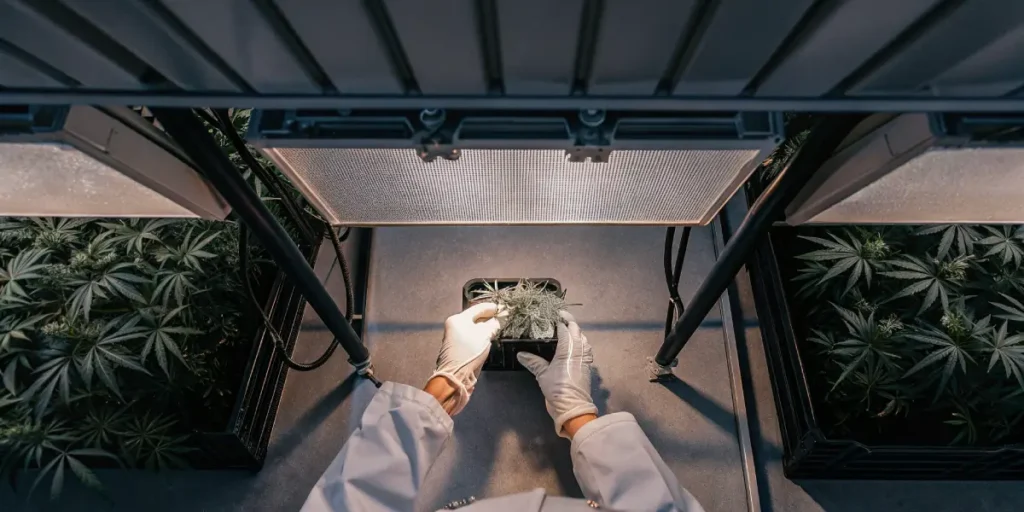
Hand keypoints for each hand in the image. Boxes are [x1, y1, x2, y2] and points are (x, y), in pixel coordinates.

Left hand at [428, 302, 500, 414]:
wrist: (456, 378)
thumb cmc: (468, 354)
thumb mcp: (484, 336)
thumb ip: (492, 325)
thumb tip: (497, 320)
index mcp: (458, 320)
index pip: (478, 308)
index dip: (492, 307)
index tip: (503, 308)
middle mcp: (455, 327)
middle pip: (475, 318)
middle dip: (490, 318)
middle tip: (504, 317)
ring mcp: (456, 338)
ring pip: (475, 329)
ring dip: (487, 328)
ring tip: (500, 327)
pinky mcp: (460, 349)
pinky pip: (474, 338)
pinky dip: (482, 336)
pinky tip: (491, 338)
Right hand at [517, 312, 597, 437]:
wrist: (574, 408)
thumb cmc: (558, 389)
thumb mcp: (542, 374)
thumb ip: (533, 362)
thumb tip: (520, 354)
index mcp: (568, 348)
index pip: (565, 328)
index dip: (559, 319)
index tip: (552, 314)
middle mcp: (579, 349)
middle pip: (576, 330)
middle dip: (569, 322)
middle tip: (558, 318)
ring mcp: (585, 357)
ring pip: (583, 338)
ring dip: (576, 332)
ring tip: (565, 330)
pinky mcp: (587, 365)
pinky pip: (585, 348)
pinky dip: (580, 343)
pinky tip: (573, 345)